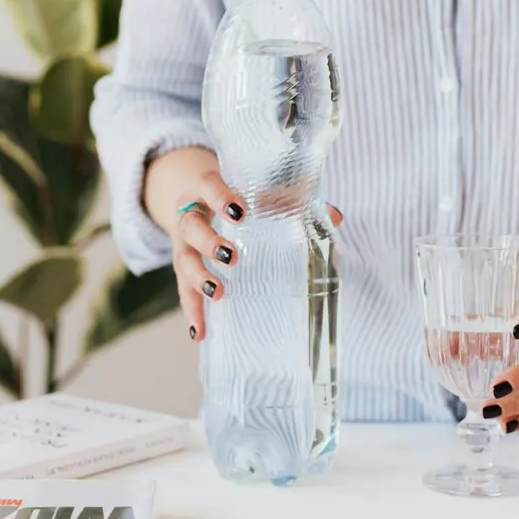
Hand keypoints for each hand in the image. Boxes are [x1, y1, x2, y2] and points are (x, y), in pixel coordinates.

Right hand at [168, 168, 340, 340]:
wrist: (202, 203)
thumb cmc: (241, 200)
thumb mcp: (262, 195)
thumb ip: (295, 202)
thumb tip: (335, 217)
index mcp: (206, 189)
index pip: (207, 186)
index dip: (220, 198)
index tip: (239, 212)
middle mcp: (190, 214)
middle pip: (190, 226)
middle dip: (209, 242)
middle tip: (233, 256)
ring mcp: (183, 244)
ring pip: (183, 259)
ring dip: (199, 278)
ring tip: (218, 293)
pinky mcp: (183, 270)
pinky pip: (183, 292)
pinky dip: (193, 312)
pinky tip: (199, 333)